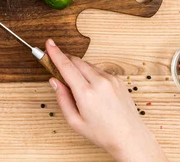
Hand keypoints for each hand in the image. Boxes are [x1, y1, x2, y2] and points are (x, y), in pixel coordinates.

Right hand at [46, 39, 167, 161]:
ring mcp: (110, 79)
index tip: (49, 43)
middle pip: (76, 61)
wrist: (129, 137)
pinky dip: (91, 74)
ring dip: (78, 68)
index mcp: (86, 94)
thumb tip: (54, 81)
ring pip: (87, 65)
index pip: (66, 67)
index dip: (55, 53)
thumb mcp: (75, 122)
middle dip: (65, 60)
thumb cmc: (102, 133)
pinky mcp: (118, 80)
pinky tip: (92, 89)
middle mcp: (99, 83)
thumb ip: (62, 99)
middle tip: (57, 65)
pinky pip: (99, 70)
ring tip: (78, 86)